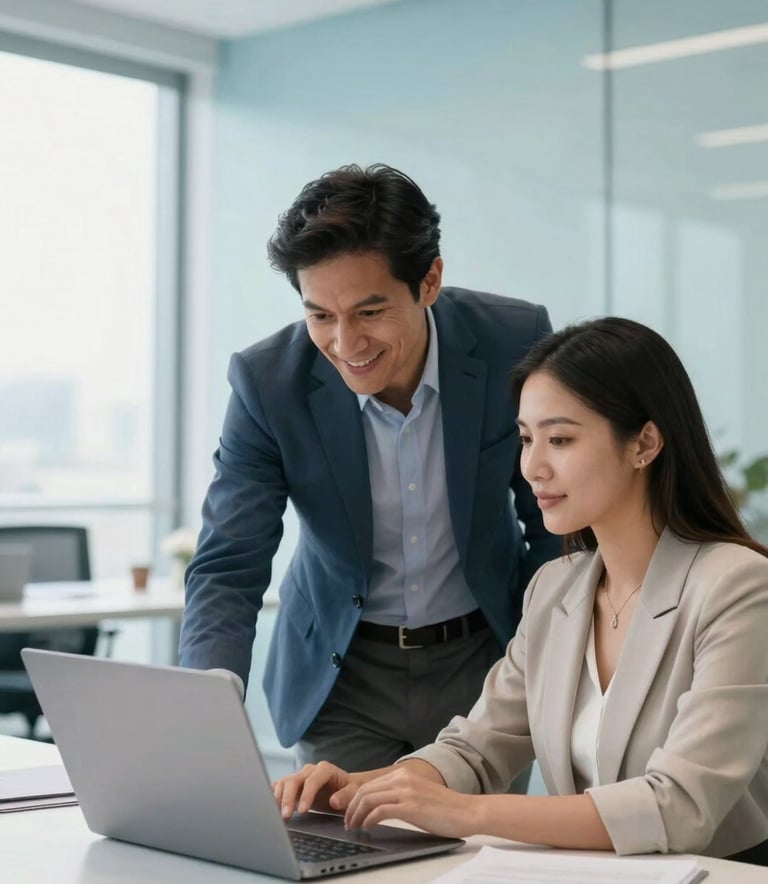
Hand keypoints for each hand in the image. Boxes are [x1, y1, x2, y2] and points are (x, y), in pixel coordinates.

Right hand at [273, 762, 361, 818]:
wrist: (345, 788)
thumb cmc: (350, 790)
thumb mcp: (354, 792)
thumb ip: (345, 796)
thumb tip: (333, 801)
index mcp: (325, 769)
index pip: (312, 780)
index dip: (306, 795)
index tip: (302, 811)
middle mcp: (310, 770)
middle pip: (294, 779)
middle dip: (288, 797)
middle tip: (285, 816)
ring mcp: (299, 776)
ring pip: (284, 782)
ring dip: (278, 797)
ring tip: (276, 814)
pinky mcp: (293, 785)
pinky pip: (279, 786)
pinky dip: (273, 795)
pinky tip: (270, 807)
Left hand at [343, 767, 476, 837]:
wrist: (467, 811)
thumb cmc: (445, 808)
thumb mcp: (418, 793)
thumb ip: (401, 794)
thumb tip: (381, 805)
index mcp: (404, 773)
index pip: (370, 784)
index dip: (356, 799)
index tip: (351, 813)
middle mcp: (403, 778)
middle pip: (365, 790)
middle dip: (351, 807)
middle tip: (348, 822)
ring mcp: (406, 791)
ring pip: (369, 799)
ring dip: (356, 815)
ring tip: (354, 827)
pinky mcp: (410, 806)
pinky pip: (380, 811)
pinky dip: (368, 820)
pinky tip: (367, 827)